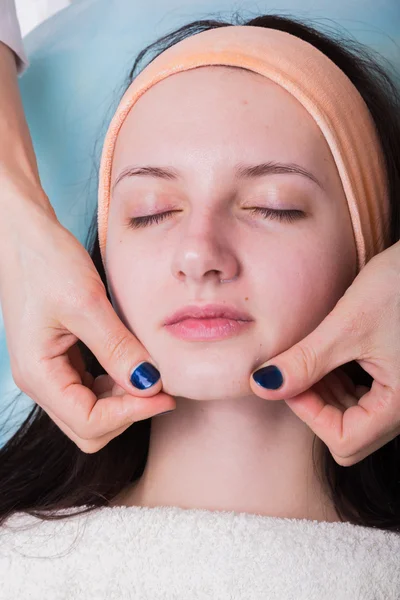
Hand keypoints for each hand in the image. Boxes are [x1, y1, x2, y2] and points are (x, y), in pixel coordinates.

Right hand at [0, 195, 175, 453]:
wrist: (24, 233)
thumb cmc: (46, 261)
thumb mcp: (87, 303)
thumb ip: (118, 348)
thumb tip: (150, 384)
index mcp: (39, 374)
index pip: (89, 422)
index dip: (131, 414)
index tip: (166, 394)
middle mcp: (41, 381)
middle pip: (89, 428)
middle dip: (127, 413)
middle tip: (160, 385)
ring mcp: (49, 371)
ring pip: (91, 412)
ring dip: (123, 401)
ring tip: (151, 373)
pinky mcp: (60, 358)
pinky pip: (90, 389)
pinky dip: (115, 385)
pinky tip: (133, 363)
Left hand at [250, 241, 399, 465]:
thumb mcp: (348, 325)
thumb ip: (305, 361)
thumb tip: (262, 386)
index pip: (343, 441)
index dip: (309, 413)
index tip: (289, 378)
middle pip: (349, 433)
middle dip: (315, 403)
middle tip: (296, 367)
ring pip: (355, 416)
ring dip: (326, 392)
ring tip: (311, 357)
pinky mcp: (399, 376)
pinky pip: (366, 396)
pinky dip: (342, 381)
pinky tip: (331, 354)